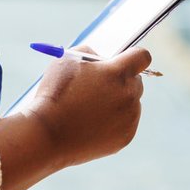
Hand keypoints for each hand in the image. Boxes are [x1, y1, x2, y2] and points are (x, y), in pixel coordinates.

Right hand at [0, 46, 150, 189]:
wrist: (47, 134)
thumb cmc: (55, 94)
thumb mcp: (67, 60)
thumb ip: (90, 52)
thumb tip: (102, 58)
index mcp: (118, 73)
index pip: (142, 56)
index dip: (133, 57)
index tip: (123, 62)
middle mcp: (129, 94)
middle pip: (137, 81)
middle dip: (121, 81)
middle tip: (100, 87)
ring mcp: (130, 118)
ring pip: (131, 104)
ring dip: (116, 102)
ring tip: (89, 110)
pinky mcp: (126, 137)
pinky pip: (125, 124)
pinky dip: (113, 122)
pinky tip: (91, 124)